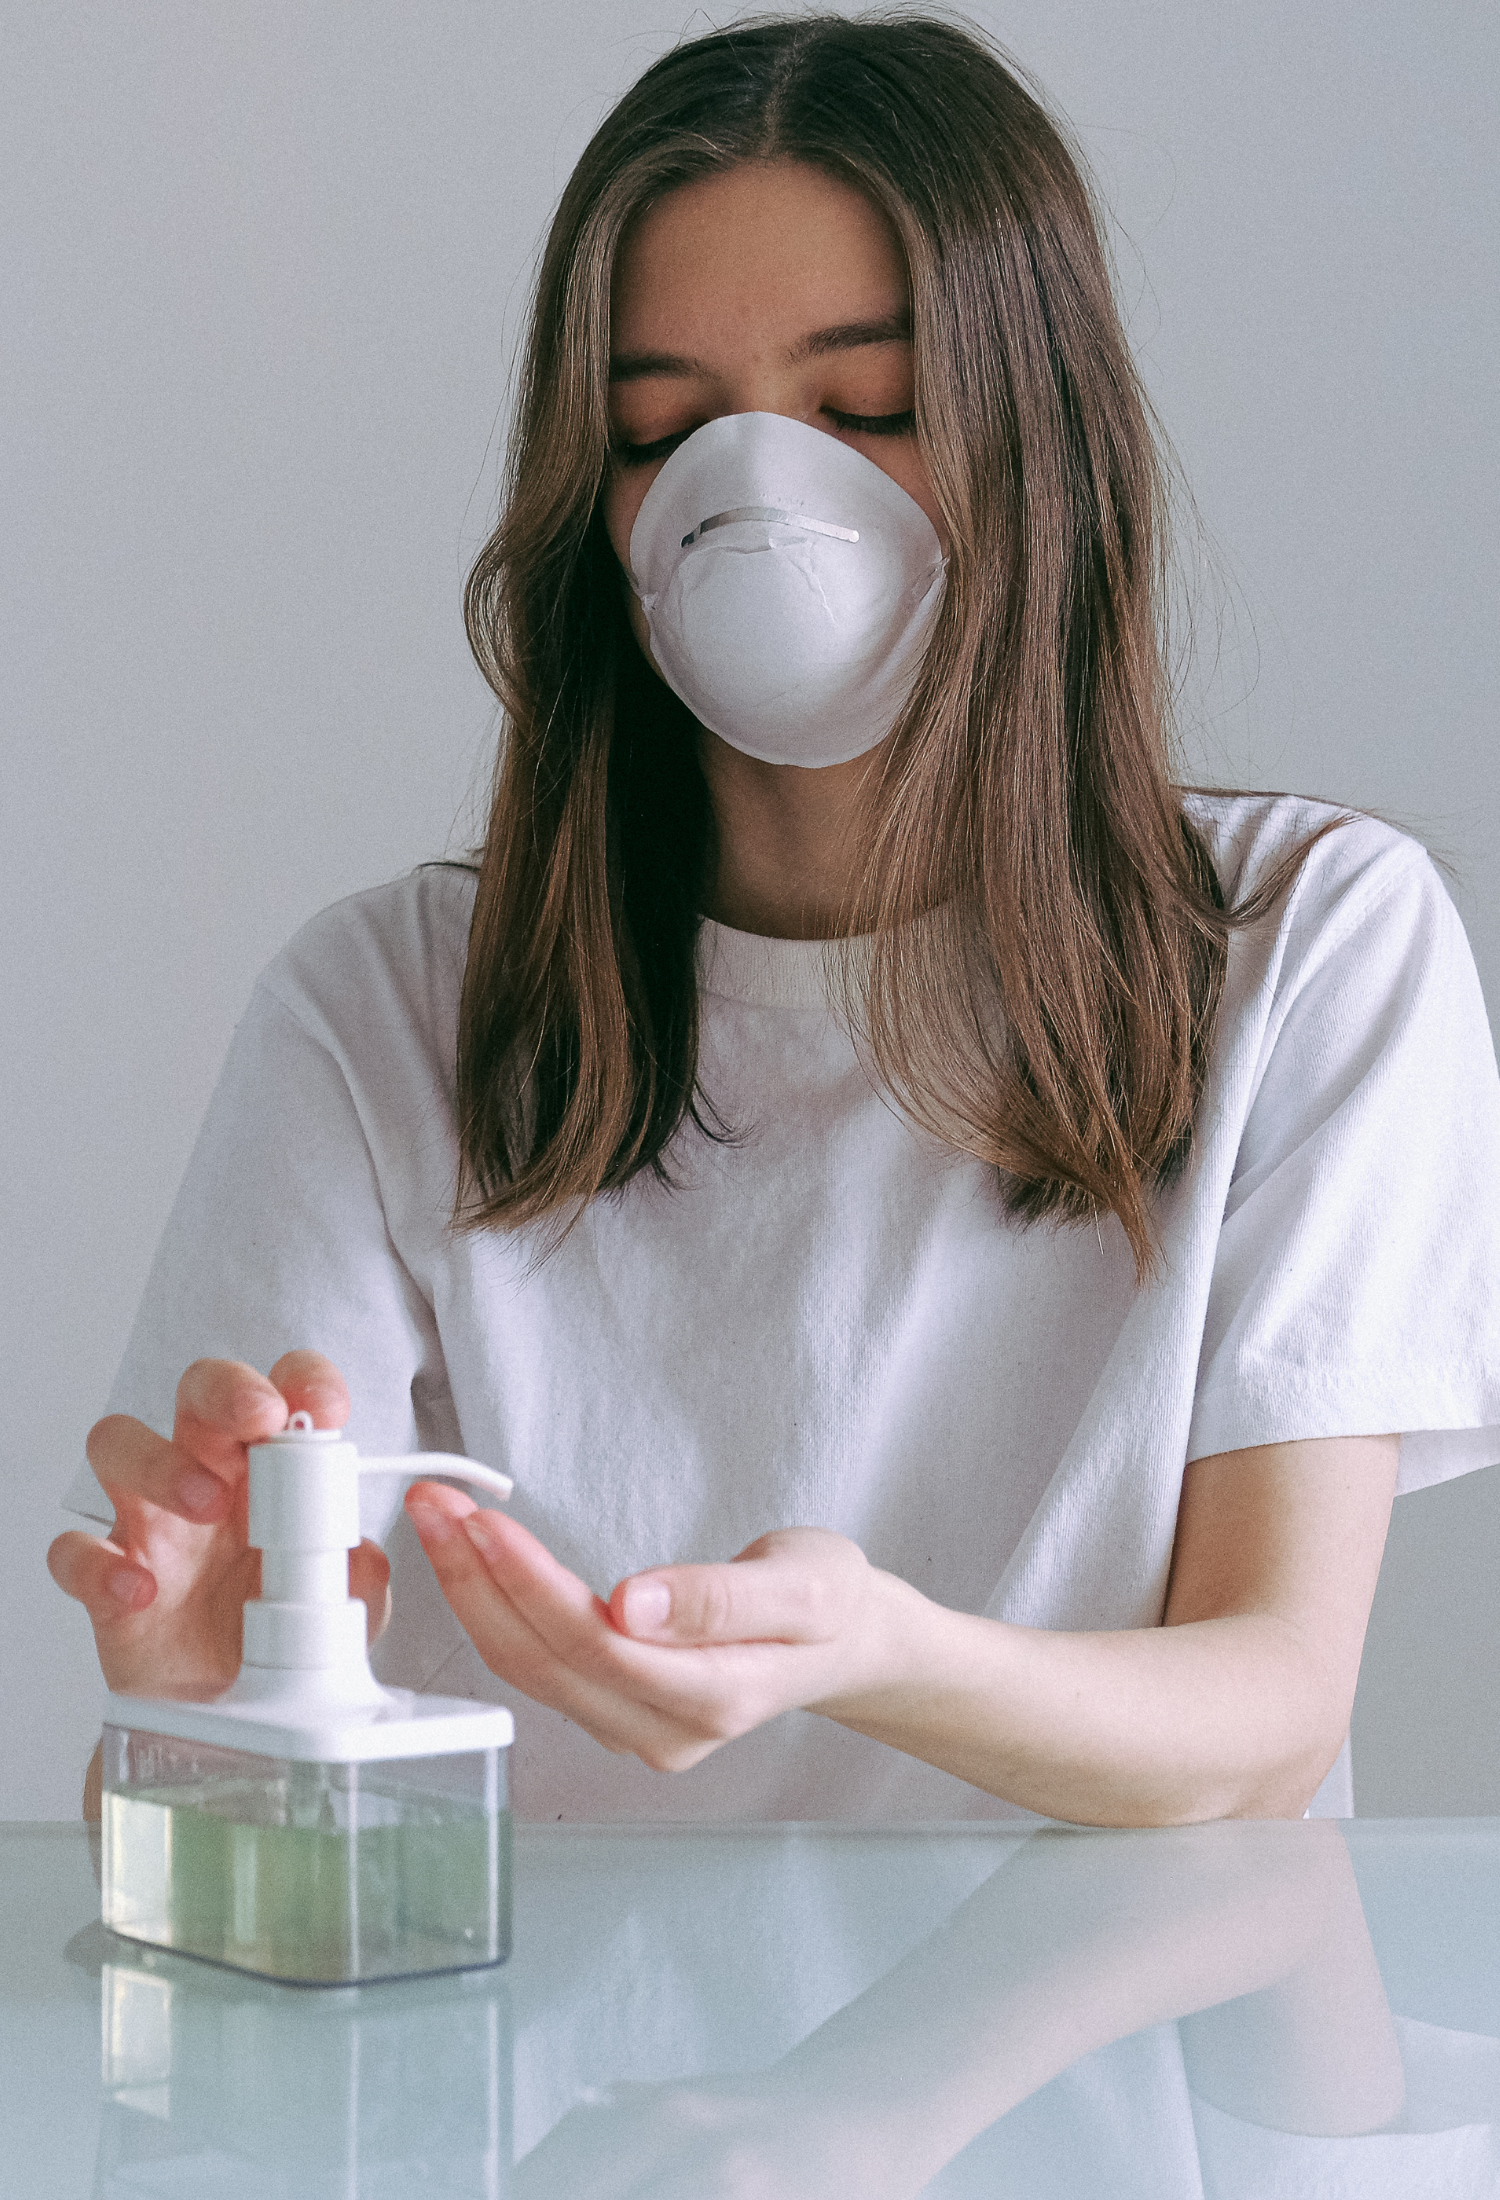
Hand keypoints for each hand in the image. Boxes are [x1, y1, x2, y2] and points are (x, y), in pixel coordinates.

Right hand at [48, 1351, 389, 1704]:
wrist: (227, 1710)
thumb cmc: (278, 1634)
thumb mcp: (341, 1606)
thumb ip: (357, 1576)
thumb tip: (363, 1556)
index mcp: (268, 1468)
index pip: (281, 1389)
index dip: (301, 1381)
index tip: (325, 1406)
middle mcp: (204, 1477)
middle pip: (196, 1391)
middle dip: (226, 1390)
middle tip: (261, 1420)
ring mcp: (149, 1524)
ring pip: (117, 1443)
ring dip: (160, 1462)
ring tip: (206, 1505)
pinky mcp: (105, 1581)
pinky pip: (73, 1550)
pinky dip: (98, 1564)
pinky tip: (141, 1590)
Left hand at [404, 1490, 910, 1770]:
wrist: (846, 1642)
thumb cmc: (830, 1603)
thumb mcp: (804, 1584)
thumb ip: (719, 1598)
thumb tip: (633, 1604)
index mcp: (712, 1698)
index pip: (595, 1644)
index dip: (529, 1584)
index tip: (482, 1521)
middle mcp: (663, 1731)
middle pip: (543, 1663)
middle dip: (476, 1581)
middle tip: (434, 1503)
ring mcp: (634, 1731)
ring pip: (530, 1670)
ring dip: (475, 1594)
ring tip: (441, 1520)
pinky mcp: (614, 1713)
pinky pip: (538, 1668)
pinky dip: (497, 1611)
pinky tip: (476, 1562)